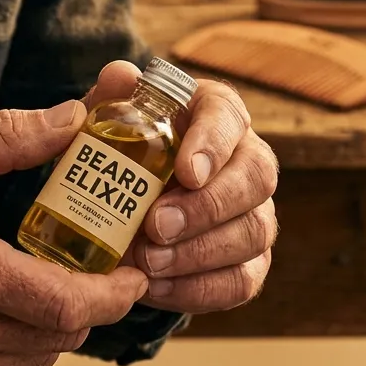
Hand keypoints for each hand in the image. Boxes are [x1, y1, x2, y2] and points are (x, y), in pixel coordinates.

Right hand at [0, 101, 147, 365]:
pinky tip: (1, 309)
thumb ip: (3, 137)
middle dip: (88, 308)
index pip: (62, 304)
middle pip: (54, 340)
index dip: (111, 295)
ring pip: (26, 362)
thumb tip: (71, 119)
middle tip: (96, 271)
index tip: (133, 274)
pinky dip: (12, 348)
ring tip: (50, 285)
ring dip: (51, 329)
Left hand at [84, 62, 277, 314]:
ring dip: (200, 253)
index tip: (186, 171)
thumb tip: (120, 75)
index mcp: (215, 112)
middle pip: (256, 178)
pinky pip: (241, 281)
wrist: (126, 198)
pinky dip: (198, 289)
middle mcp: (247, 158)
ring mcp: (254, 212)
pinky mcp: (249, 261)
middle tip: (156, 225)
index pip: (228, 116)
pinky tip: (157, 288)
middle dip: (207, 206)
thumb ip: (112, 96)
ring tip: (149, 262)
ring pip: (253, 233)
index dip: (213, 143)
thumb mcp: (109, 119)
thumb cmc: (123, 147)